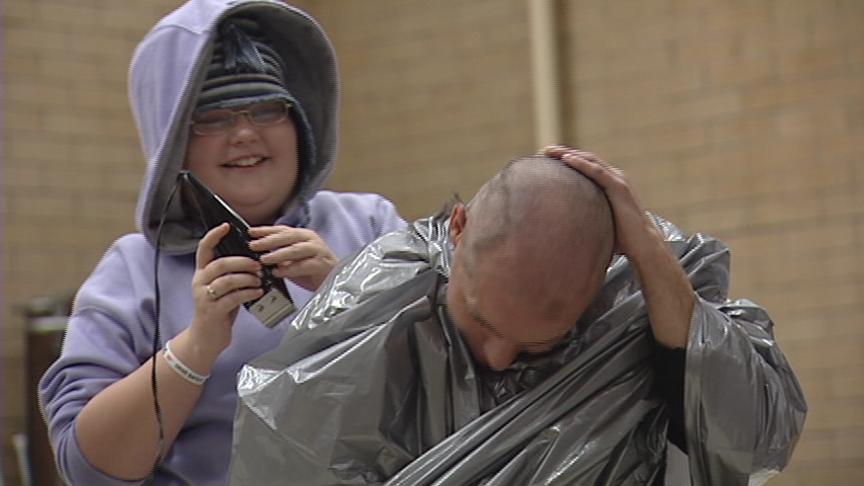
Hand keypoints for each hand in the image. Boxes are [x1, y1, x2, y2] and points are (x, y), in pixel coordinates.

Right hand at [189, 223, 262, 354]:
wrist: (206, 338)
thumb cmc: (219, 309)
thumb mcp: (223, 288)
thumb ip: (232, 274)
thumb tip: (255, 260)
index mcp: (202, 273)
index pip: (204, 249)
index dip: (214, 236)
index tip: (226, 225)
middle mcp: (200, 282)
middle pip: (220, 263)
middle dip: (242, 262)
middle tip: (258, 265)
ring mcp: (204, 297)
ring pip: (227, 280)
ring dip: (247, 278)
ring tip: (260, 280)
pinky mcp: (212, 311)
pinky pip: (232, 298)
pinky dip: (248, 293)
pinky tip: (258, 292)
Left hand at [248, 226, 337, 290]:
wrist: (334, 280)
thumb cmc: (312, 269)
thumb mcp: (292, 259)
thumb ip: (279, 253)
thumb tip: (258, 252)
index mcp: (302, 235)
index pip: (282, 229)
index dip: (266, 230)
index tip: (250, 232)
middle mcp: (311, 240)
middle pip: (288, 236)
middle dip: (269, 240)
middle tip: (254, 245)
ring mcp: (318, 251)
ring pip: (296, 249)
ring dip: (279, 254)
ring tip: (264, 259)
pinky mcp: (323, 264)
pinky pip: (304, 265)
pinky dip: (290, 269)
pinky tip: (279, 272)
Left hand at [542, 145, 694, 347]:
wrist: (644, 248)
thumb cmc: (621, 241)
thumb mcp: (598, 225)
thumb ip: (585, 221)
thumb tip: (561, 235)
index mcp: (609, 187)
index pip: (584, 168)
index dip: (565, 161)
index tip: (544, 160)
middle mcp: (615, 179)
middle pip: (585, 159)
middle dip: (562, 153)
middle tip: (541, 152)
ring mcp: (618, 182)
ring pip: (589, 161)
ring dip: (568, 154)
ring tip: (548, 152)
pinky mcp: (619, 188)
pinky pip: (597, 172)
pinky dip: (581, 164)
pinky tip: (566, 160)